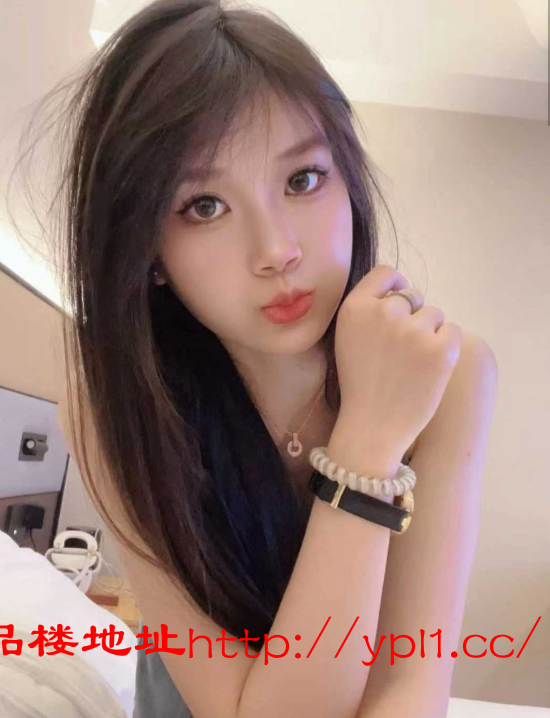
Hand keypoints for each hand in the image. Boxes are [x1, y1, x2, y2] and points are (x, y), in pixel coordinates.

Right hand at [333, 264, 462, 459]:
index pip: (385, 273)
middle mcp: (384, 312)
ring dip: (429, 333)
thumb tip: (400, 294)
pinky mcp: (441, 348)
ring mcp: (413, 330)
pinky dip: (446, 347)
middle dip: (411, 317)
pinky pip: (452, 331)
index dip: (395, 287)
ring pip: (434, 314)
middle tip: (403, 351)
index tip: (399, 306)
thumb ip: (368, 313)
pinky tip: (429, 369)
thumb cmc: (361, 386)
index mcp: (355, 308)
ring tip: (414, 364)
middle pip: (411, 296)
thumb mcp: (348, 340)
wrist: (373, 427)